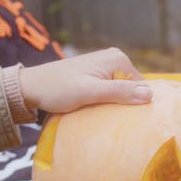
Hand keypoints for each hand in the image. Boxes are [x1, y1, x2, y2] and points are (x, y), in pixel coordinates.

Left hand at [19, 47, 151, 113]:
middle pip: (132, 89)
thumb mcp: (90, 92)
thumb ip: (119, 92)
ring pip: (121, 92)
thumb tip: (150, 95)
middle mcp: (114, 58)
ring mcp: (105, 66)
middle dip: (126, 105)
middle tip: (115, 121)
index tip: (128, 121)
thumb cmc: (58, 89)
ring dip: (116, 106)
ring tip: (106, 118)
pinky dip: (107, 102)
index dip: (136, 105)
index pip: (141, 87)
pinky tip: (99, 111)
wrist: (31, 87)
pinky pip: (110, 91)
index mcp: (118, 59)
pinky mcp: (96, 75)